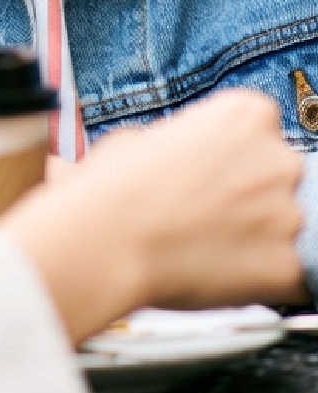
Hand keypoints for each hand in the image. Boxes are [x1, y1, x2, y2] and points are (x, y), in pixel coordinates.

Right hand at [1, 90, 304, 342]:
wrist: (104, 241)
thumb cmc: (112, 188)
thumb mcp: (139, 137)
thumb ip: (182, 143)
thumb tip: (181, 158)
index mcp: (246, 115)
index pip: (257, 129)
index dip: (227, 153)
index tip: (206, 170)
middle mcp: (279, 160)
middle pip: (276, 175)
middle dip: (246, 193)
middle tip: (199, 210)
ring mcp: (289, 215)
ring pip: (280, 227)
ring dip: (250, 236)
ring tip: (197, 244)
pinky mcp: (287, 267)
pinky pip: (281, 273)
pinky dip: (252, 277)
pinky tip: (208, 270)